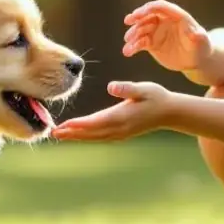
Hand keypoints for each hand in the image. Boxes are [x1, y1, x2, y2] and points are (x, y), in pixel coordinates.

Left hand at [51, 81, 172, 141]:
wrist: (170, 112)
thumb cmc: (156, 96)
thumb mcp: (144, 88)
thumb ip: (128, 88)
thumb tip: (111, 87)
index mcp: (122, 117)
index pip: (94, 122)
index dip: (77, 125)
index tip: (62, 126)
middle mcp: (119, 128)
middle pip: (90, 133)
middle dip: (71, 133)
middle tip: (52, 133)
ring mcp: (120, 133)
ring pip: (94, 137)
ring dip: (77, 136)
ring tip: (60, 135)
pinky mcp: (122, 134)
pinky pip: (100, 137)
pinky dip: (87, 136)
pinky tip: (79, 134)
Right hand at [123, 0, 209, 72]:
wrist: (195, 59)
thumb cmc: (201, 47)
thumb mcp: (202, 41)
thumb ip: (198, 36)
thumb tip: (195, 33)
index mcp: (176, 15)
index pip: (160, 7)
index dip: (149, 8)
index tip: (138, 14)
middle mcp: (164, 21)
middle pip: (147, 16)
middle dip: (137, 18)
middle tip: (128, 21)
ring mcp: (157, 31)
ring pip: (141, 30)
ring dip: (133, 34)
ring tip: (127, 42)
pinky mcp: (152, 43)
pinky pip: (140, 43)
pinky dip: (133, 46)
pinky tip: (127, 52)